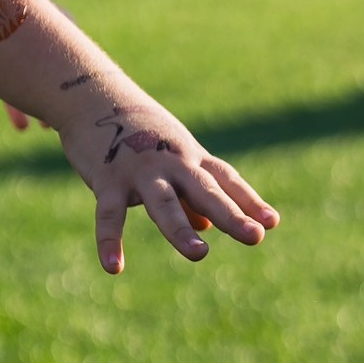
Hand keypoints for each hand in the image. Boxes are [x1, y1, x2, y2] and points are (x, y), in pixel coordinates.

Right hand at [56, 84, 277, 273]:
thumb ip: (188, 194)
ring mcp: (140, 170)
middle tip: (256, 236)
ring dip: (180, 229)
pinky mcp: (108, 177)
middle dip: (231, 214)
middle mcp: (172, 162)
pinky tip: (114, 268)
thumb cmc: (138, 133)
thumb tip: (205, 226)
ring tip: (200, 254)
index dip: (248, 201)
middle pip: (205, 191)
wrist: (92, 95)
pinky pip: (109, 213)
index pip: (225, 180)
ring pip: (164, 202)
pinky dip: (109, 240)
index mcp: (190, 158)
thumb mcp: (170, 159)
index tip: (271, 222)